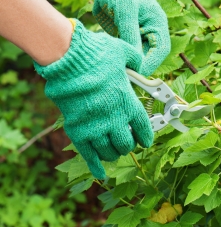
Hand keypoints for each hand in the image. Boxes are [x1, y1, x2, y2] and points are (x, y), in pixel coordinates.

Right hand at [34, 19, 152, 178]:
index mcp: (128, 102)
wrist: (68, 59)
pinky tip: (101, 174)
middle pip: (126, 144)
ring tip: (113, 152)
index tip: (145, 141)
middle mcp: (115, 119)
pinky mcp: (77, 130)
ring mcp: (95, 127)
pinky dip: (95, 166)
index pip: (143, 128)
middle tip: (126, 142)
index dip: (146, 137)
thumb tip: (138, 64)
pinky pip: (88, 155)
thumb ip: (135, 60)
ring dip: (113, 153)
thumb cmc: (97, 53)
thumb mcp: (124, 52)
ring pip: (109, 152)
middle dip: (128, 145)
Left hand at [86, 0, 170, 75]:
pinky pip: (126, 50)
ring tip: (116, 66)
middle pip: (150, 56)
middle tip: (124, 73)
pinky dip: (120, 55)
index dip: (150, 63)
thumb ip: (130, 34)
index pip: (160, 50)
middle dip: (139, 65)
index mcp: (157, 23)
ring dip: (129, 62)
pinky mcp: (126, 35)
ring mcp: (138, 34)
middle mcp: (150, 31)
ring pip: (137, 55)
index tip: (137, 72)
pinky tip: (111, 57)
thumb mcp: (125, 11)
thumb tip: (135, 58)